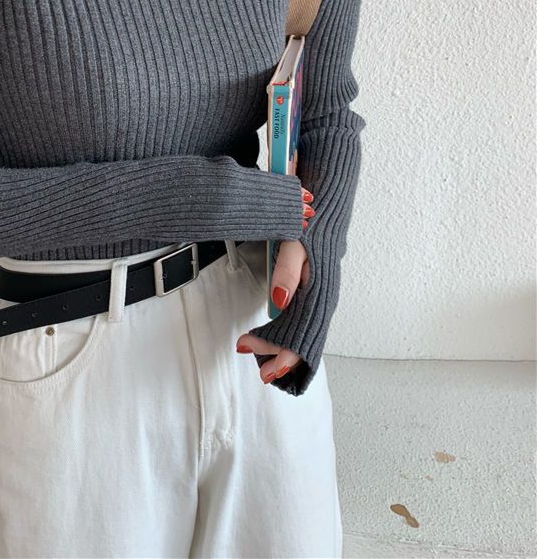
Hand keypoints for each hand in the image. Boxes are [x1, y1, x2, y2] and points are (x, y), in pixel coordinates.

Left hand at [234, 185, 313, 382]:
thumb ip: (287, 270)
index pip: (298, 331)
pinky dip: (293, 334)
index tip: (250, 349)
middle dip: (282, 357)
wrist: (328, 205)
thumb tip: (279, 301)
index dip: (276, 347)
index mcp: (320, 289)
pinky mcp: (319, 290)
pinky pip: (308, 320)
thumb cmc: (310, 222)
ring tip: (266, 360)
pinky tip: (281, 338)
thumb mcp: (295, 240)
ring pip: (307, 331)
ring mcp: (323, 294)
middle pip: (305, 338)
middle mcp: (325, 297)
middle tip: (262, 373)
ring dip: (287, 348)